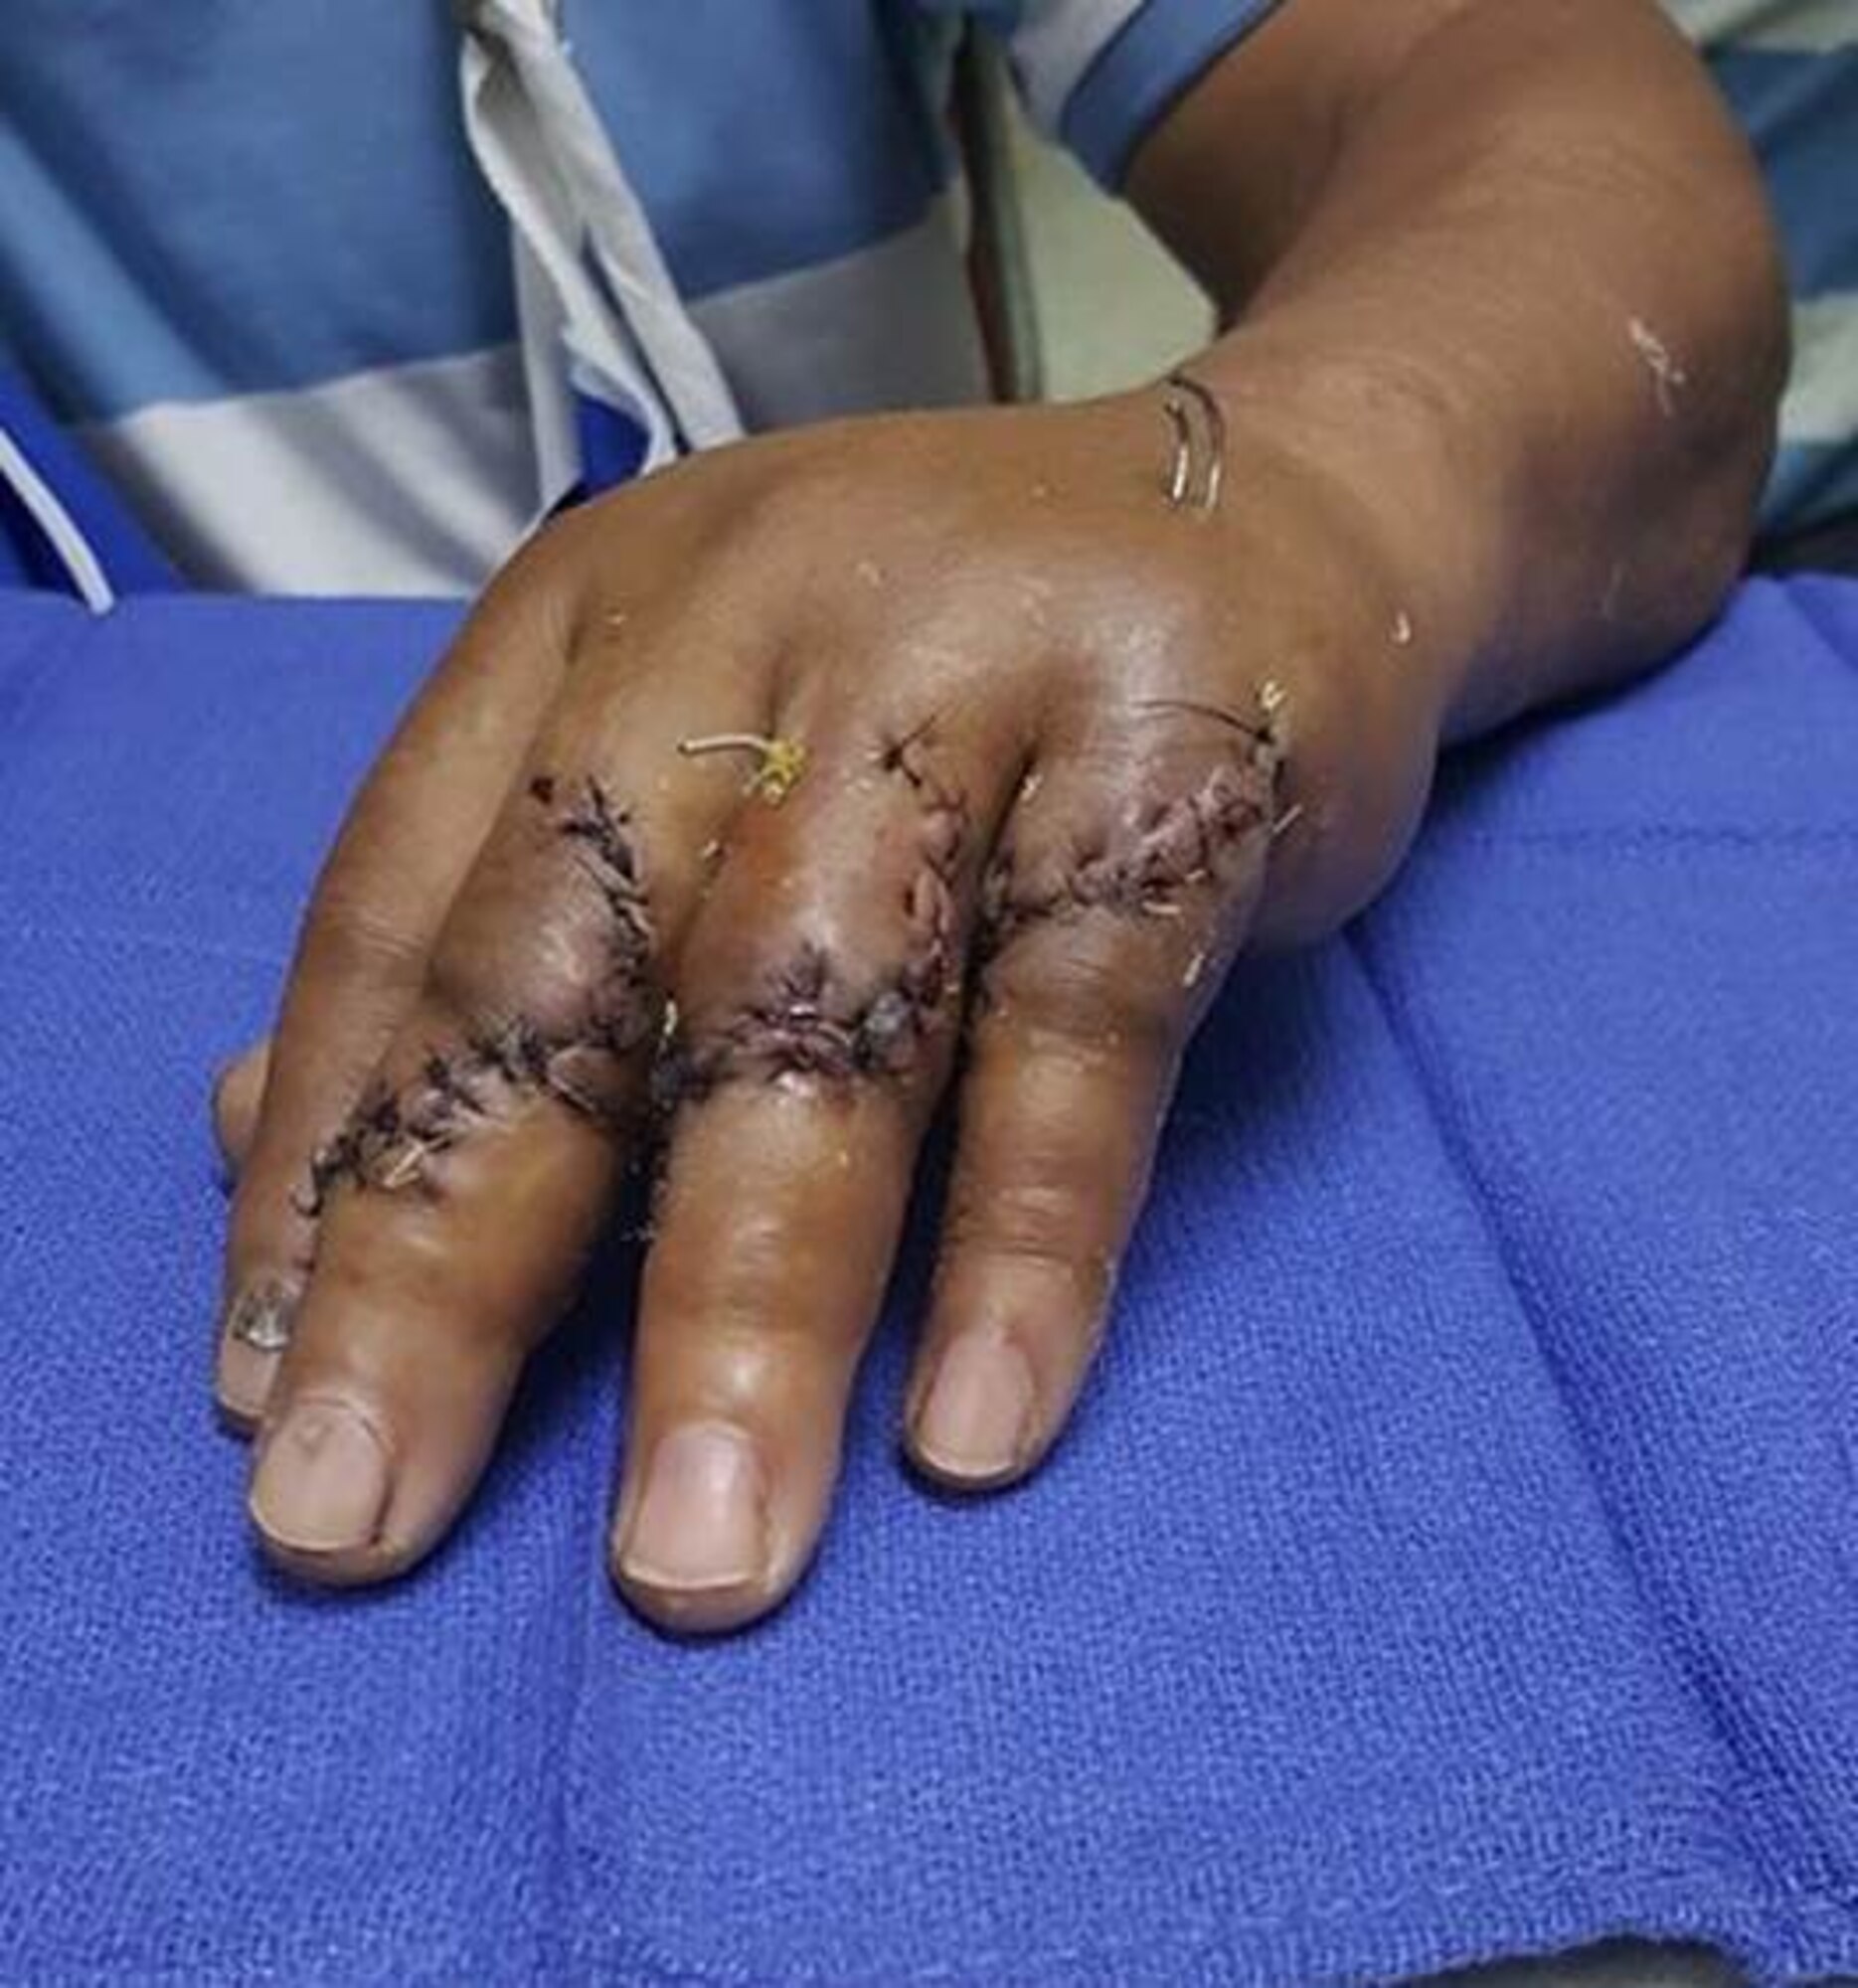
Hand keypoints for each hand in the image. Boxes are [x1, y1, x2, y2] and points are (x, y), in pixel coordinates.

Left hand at [211, 386, 1448, 1631]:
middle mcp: (755, 617)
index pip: (403, 911)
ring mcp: (977, 669)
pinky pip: (1083, 1020)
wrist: (1275, 513)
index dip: (321, 1164)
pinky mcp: (1183, 749)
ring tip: (699, 1557)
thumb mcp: (708, 749)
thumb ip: (513, 929)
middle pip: (565, 973)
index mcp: (597, 618)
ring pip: (819, 1013)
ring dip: (745, 1306)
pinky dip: (1029, 1234)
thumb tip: (259, 1143)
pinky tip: (971, 1427)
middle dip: (455, 1267)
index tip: (265, 1397)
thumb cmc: (950, 676)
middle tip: (359, 1520)